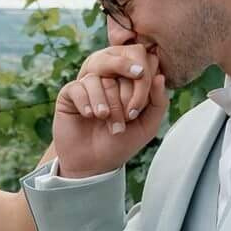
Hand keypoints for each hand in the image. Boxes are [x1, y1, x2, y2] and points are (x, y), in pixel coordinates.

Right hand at [53, 45, 168, 176]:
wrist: (94, 164)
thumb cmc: (121, 143)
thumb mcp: (147, 125)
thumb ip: (159, 102)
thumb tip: (160, 76)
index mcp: (129, 83)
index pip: (140, 67)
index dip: (140, 88)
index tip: (135, 113)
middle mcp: (109, 79)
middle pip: (119, 72)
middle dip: (123, 100)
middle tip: (121, 123)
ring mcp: (89, 84)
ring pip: (99, 78)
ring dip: (104, 103)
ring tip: (103, 119)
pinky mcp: (70, 92)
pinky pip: (79, 86)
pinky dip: (85, 102)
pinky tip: (88, 115)